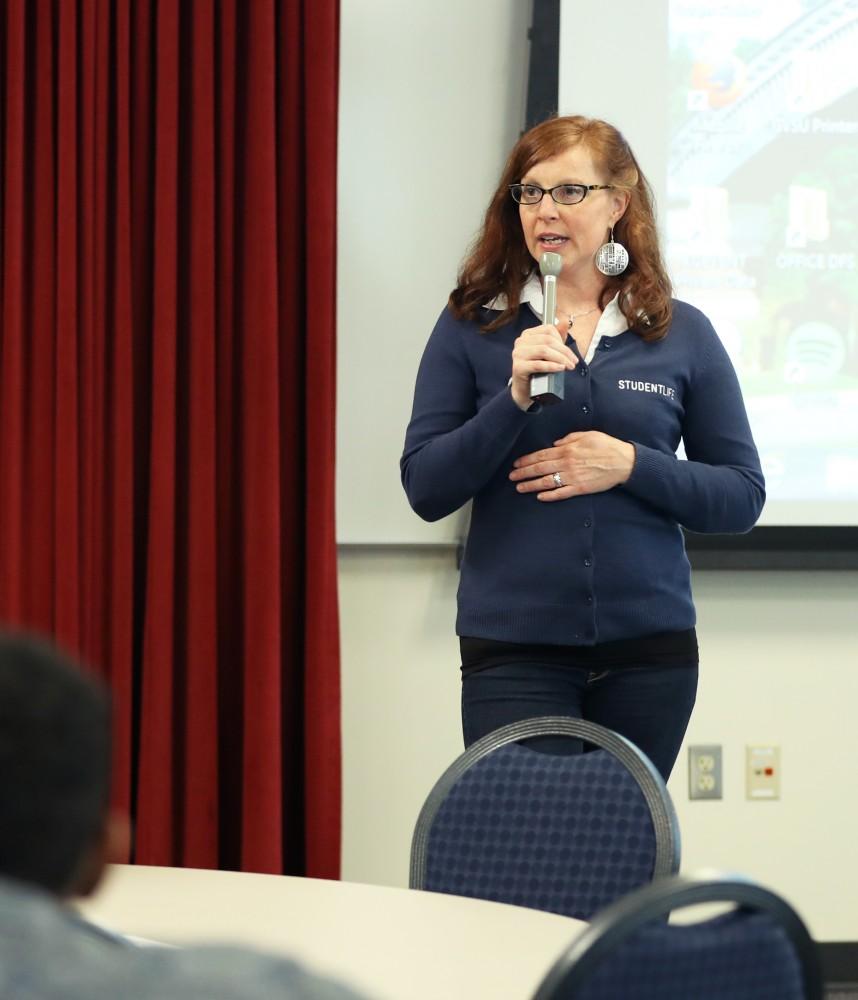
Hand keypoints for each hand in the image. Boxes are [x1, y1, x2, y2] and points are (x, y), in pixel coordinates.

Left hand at [509, 431, 635, 500]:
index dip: (527, 460)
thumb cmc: (606, 446)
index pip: (541, 455)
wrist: (624, 461)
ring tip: (519, 488)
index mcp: (567, 450)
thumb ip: (568, 438)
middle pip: (540, 468)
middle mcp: (567, 463)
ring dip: (531, 485)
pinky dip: (549, 495)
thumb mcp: (587, 435)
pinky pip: (562, 493)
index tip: (516, 463)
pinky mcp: (580, 488)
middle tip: (511, 476)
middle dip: (524, 473)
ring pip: (547, 482)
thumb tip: (554, 444)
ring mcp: (573, 477)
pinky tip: (539, 497)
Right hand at [510, 323, 576, 410]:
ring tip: (569, 366)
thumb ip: (556, 337)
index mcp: (527, 335)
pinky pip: (538, 364)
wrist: (525, 389)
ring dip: (560, 358)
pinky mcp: (518, 367)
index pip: (548, 330)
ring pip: (543, 351)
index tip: (570, 353)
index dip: (562, 340)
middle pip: (547, 340)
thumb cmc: (537, 370)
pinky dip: (551, 366)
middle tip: (573, 362)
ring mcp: (518, 354)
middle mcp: (520, 342)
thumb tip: (564, 322)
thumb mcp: (549, 352)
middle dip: (564, 351)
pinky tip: (560, 368)